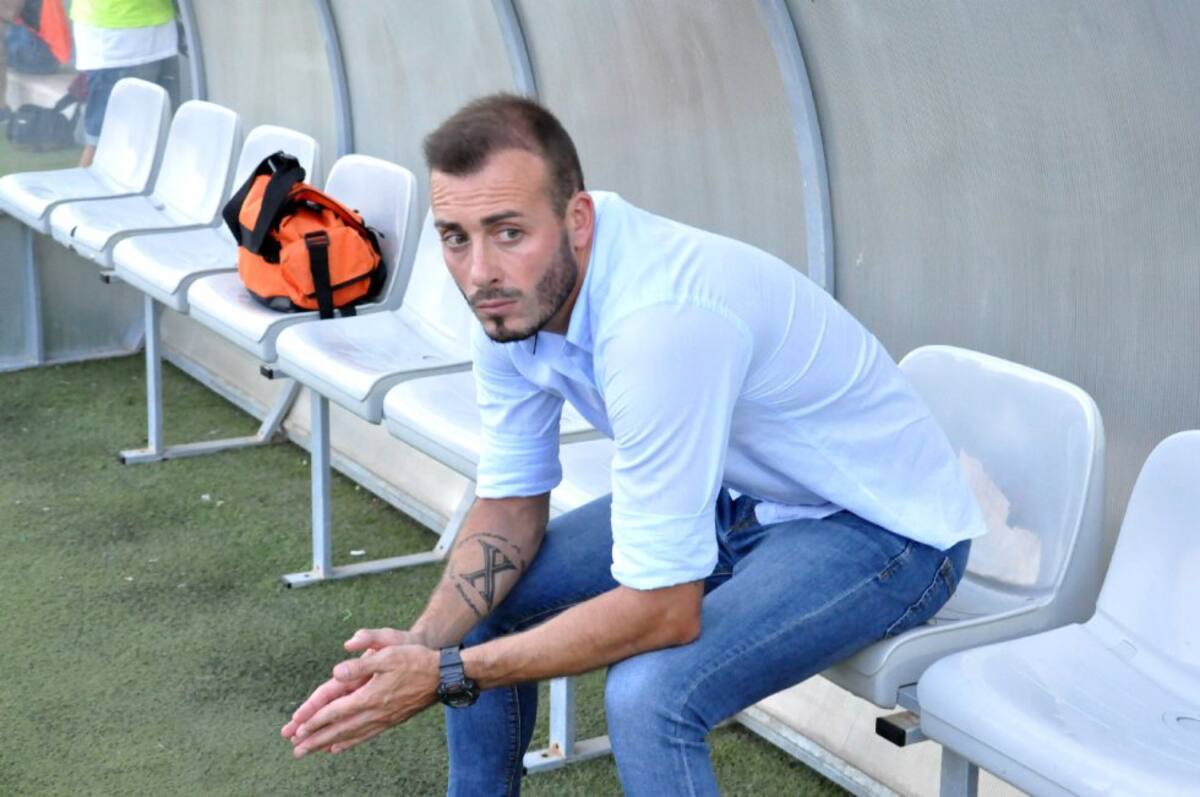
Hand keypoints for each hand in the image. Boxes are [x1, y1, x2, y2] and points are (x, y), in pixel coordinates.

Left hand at [281, 628, 426, 741]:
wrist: (443, 676)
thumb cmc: (415, 660)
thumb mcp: (388, 654)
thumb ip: (361, 664)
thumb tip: (337, 671)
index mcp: (370, 696)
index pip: (336, 711)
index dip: (316, 720)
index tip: (298, 730)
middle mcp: (374, 712)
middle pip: (339, 730)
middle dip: (316, 740)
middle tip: (297, 751)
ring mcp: (383, 719)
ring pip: (350, 736)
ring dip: (328, 744)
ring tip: (311, 752)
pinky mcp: (391, 721)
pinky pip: (365, 736)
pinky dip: (349, 743)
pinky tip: (340, 747)